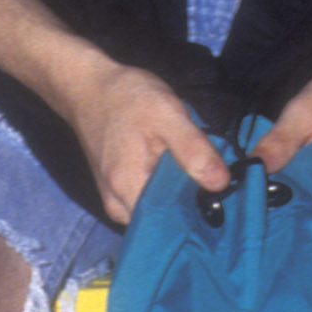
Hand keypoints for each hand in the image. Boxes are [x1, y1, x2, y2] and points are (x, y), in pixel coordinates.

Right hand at [55, 59, 228, 226]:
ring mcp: (113, 200)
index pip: (171, 223)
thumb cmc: (128, 97)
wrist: (89, 87)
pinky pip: (145, 203)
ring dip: (177, 200)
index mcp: (129, 188)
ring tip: (196, 177)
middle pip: (163, 222)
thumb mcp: (167, 114)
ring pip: (155, 214)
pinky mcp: (114, 192)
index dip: (200, 215)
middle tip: (214, 185)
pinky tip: (176, 175)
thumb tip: (220, 183)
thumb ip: (192, 149)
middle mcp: (117, 204)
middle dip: (190, 208)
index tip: (222, 200)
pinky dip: (163, 193)